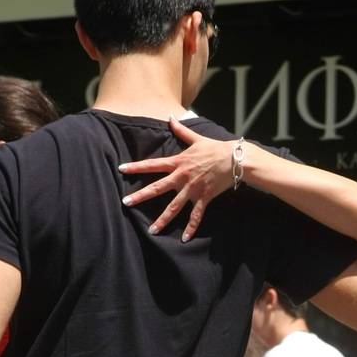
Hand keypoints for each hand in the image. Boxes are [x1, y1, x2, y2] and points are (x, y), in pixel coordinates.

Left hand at [118, 119, 238, 239]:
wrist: (234, 159)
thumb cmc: (215, 148)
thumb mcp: (196, 138)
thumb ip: (181, 130)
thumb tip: (171, 117)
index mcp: (178, 163)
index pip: (152, 164)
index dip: (136, 167)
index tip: (122, 169)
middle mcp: (182, 177)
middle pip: (157, 188)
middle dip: (141, 196)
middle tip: (126, 203)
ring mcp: (192, 189)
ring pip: (174, 207)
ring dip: (163, 220)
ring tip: (152, 231)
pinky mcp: (204, 198)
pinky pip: (196, 215)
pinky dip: (191, 228)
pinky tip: (184, 239)